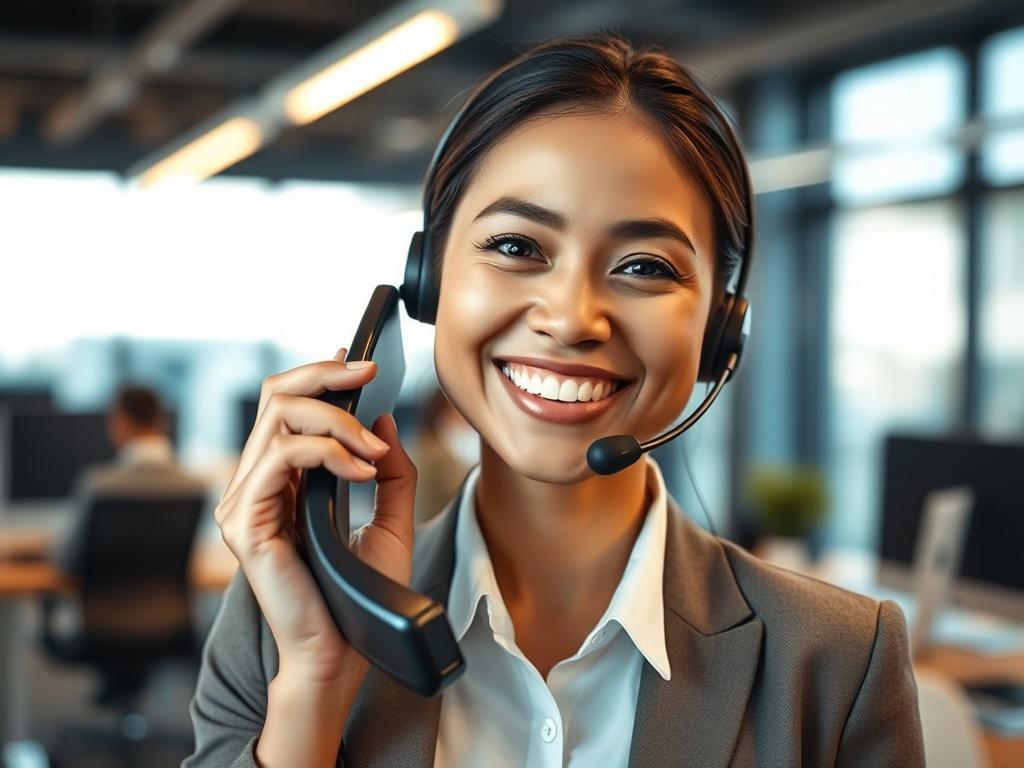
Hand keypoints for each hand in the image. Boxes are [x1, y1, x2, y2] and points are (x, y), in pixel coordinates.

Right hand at [215, 347, 417, 686]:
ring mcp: (243, 502)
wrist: (342, 653)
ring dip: (336, 420)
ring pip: (277, 416)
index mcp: (282, 482)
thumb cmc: (361, 595)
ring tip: (373, 451)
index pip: (286, 407)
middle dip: (325, 376)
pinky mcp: (244, 523)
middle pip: (274, 395)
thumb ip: (388, 470)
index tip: (363, 363)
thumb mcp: (389, 520)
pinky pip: (280, 456)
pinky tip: (360, 472)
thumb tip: (382, 418)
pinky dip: (327, 452)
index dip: (319, 375)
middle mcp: (255, 485)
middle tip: (369, 374)